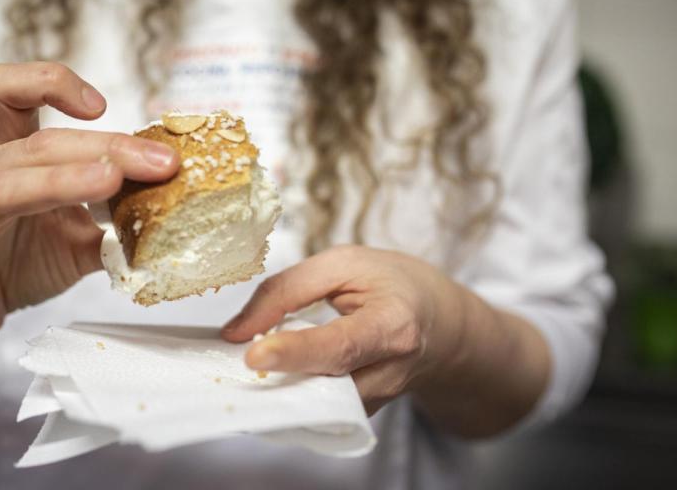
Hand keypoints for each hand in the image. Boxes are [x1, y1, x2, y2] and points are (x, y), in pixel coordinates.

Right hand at [0, 62, 179, 351]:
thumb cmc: (16, 264)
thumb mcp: (80, 242)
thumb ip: (121, 225)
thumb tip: (178, 215)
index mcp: (14, 155)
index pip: (20, 94)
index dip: (55, 83)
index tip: (103, 105)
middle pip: (39, 141)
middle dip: (104, 146)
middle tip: (158, 163)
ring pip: (10, 180)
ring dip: (62, 177)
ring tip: (108, 180)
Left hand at [222, 245, 465, 414]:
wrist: (440, 324)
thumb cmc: (393, 285)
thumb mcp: (343, 264)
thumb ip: (287, 290)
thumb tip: (236, 331)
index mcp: (393, 324)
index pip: (340, 346)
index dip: (295, 352)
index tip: (252, 354)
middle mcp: (389, 372)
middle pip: (323, 384)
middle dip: (277, 376)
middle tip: (236, 359)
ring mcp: (376, 401)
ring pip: (315, 405)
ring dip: (279, 386)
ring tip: (253, 362)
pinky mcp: (360, 414)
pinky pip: (317, 409)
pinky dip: (290, 392)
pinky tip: (274, 373)